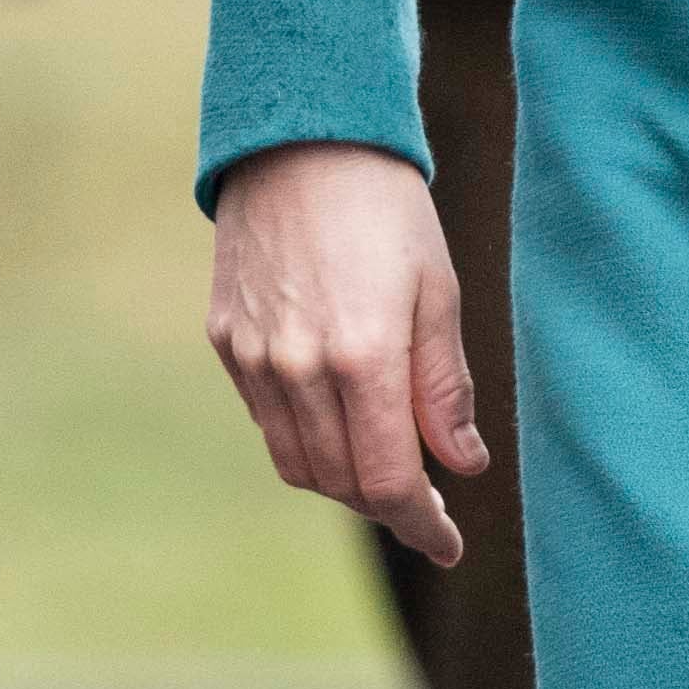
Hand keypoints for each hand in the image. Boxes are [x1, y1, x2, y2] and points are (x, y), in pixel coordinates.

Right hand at [207, 142, 485, 568]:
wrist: (300, 143)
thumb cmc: (387, 211)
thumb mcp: (438, 293)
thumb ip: (445, 389)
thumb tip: (462, 465)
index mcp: (361, 358)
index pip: (386, 481)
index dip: (421, 524)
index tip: (450, 545)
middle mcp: (297, 369)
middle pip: (340, 483)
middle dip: (388, 505)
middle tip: (429, 504)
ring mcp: (252, 358)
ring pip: (297, 462)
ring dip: (344, 480)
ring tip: (388, 466)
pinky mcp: (226, 341)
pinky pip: (267, 420)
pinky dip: (306, 440)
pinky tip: (341, 420)